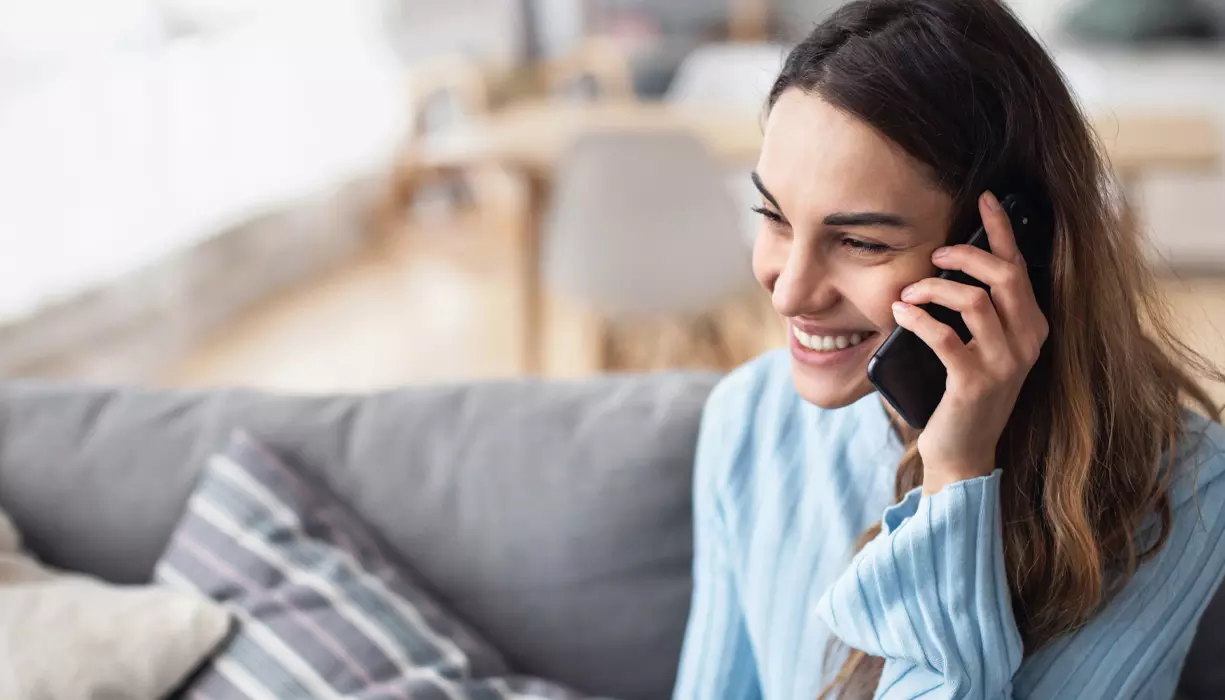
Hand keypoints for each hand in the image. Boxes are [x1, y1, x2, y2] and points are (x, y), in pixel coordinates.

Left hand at [891, 191, 1048, 495]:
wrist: (962, 452)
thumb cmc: (963, 392)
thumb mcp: (978, 346)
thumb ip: (976, 312)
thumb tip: (943, 266)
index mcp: (1031, 326)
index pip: (1019, 266)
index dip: (1001, 229)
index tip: (985, 198)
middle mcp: (1027, 341)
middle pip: (1003, 275)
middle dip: (965, 254)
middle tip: (935, 254)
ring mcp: (1005, 363)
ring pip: (974, 300)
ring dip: (934, 288)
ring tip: (908, 293)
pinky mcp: (976, 382)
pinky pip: (946, 336)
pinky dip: (919, 318)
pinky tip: (900, 313)